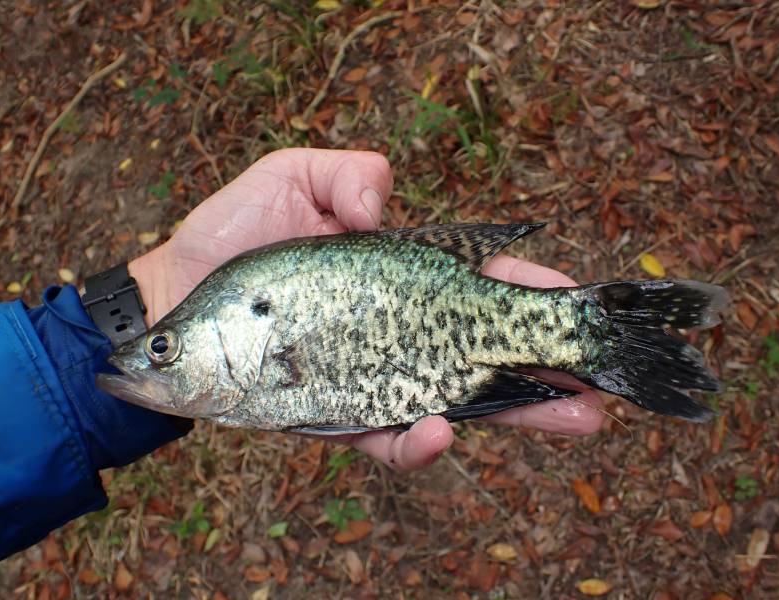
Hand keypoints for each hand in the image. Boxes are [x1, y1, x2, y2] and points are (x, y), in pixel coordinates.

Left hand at [129, 148, 603, 470]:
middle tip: (600, 390)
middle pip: (487, 355)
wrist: (178, 296)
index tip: (577, 301)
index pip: (482, 287)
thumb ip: (347, 176)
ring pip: (457, 402)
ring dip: (516, 415)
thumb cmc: (238, 233)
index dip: (532, 295)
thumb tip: (388, 209)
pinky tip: (440, 432)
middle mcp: (399, 332)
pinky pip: (382, 433)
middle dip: (549, 373)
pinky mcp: (336, 413)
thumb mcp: (292, 177)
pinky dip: (414, 440)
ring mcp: (372, 376)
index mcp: (404, 277)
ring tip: (573, 420)